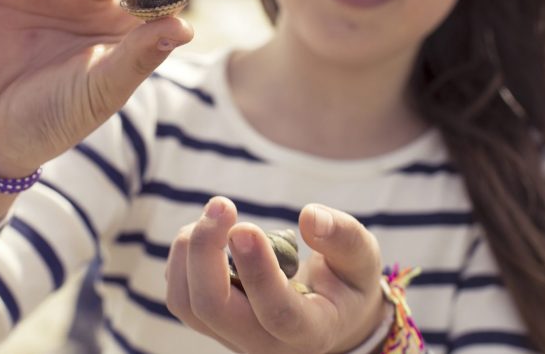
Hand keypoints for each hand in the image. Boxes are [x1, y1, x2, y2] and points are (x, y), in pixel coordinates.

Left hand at [166, 197, 386, 353]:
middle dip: (206, 252)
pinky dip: (184, 258)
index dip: (257, 270)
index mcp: (311, 331)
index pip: (277, 312)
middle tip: (221, 204)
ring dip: (189, 253)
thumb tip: (309, 215)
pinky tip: (208, 231)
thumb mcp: (362, 259)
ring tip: (215, 214)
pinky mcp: (213, 324)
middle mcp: (266, 344)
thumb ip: (343, 238)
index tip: (244, 227)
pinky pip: (182, 297)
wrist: (331, 317)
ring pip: (188, 305)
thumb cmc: (347, 283)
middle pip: (214, 309)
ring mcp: (234, 337)